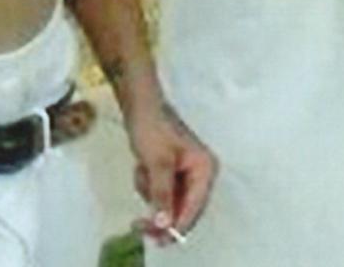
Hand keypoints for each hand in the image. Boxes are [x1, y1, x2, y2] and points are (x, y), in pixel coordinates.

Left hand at [126, 103, 217, 245]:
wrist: (141, 106)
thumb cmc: (153, 127)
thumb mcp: (157, 163)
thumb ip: (162, 194)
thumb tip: (164, 223)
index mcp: (205, 169)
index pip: (195, 207)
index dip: (178, 226)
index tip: (159, 238)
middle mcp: (201, 173)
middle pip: (183, 208)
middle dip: (160, 211)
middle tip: (138, 224)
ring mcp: (187, 173)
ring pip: (169, 201)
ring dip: (151, 193)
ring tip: (142, 171)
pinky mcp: (175, 172)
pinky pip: (162, 192)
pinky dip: (149, 186)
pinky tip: (142, 168)